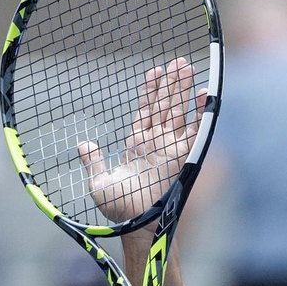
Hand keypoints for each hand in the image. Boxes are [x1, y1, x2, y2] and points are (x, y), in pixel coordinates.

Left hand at [77, 58, 206, 223]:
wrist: (135, 224)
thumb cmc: (118, 211)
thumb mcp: (99, 182)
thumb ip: (93, 161)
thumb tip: (83, 144)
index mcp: (137, 147)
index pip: (145, 113)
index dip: (149, 92)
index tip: (154, 72)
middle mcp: (156, 145)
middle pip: (165, 107)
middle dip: (170, 84)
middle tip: (177, 61)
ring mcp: (170, 149)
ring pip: (178, 112)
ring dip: (182, 89)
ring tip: (185, 66)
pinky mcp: (183, 157)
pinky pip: (194, 130)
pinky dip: (199, 111)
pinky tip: (202, 93)